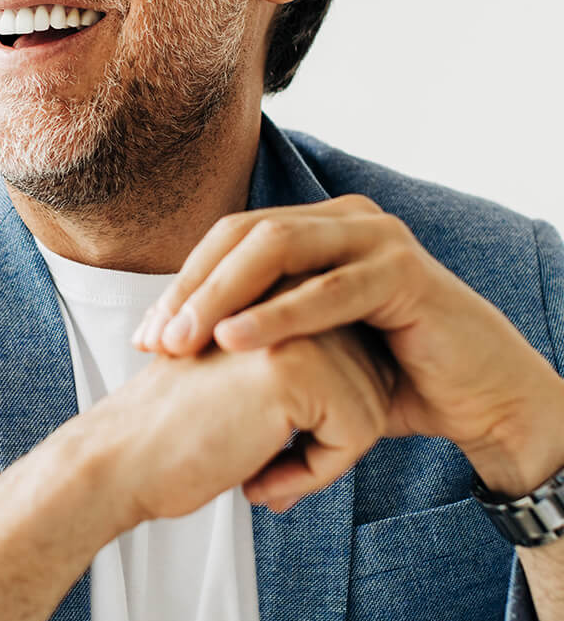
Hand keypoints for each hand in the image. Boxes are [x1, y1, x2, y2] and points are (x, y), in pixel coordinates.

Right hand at [87, 320, 393, 522]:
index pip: (357, 356)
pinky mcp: (294, 365)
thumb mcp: (248, 374)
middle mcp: (286, 294)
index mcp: (275, 289)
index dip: (324, 414)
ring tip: (257, 464)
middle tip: (259, 457)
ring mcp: (290, 324)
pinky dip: (317, 474)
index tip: (264, 436)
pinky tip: (260, 479)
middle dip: (330, 435)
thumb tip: (386, 380)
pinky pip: (357, 435)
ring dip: (323, 458)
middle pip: (373, 380)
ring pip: (371, 408)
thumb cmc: (181, 428)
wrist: (122, 459)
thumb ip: (303, 357)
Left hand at [129, 195, 563, 489]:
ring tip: (183, 340)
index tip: (145, 335)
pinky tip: (236, 339)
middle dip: (192, 288)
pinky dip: (278, 314)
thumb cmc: (386, 375)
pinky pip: (329, 289)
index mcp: (316, 228)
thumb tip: (175, 336)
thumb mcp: (307, 344)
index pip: (229, 240)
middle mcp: (344, 220)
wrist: (476, 401)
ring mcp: (375, 238)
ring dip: (221, 295)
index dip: (182, 283)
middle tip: (155, 339)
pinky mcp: (403, 271)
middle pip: (243, 236)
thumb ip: (255, 325)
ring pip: (277, 250)